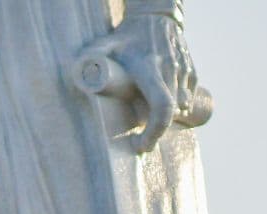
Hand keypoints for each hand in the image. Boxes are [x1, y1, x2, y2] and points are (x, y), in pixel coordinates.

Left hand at [84, 13, 198, 152]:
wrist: (156, 15)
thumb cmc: (127, 36)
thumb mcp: (107, 44)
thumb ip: (91, 59)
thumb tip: (74, 77)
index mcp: (149, 67)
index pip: (161, 107)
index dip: (154, 132)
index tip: (142, 145)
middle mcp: (170, 69)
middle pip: (170, 113)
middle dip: (156, 131)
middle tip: (140, 137)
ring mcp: (184, 71)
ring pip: (181, 108)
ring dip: (166, 120)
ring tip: (149, 113)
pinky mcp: (192, 73)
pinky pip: (188, 100)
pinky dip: (178, 109)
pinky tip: (164, 105)